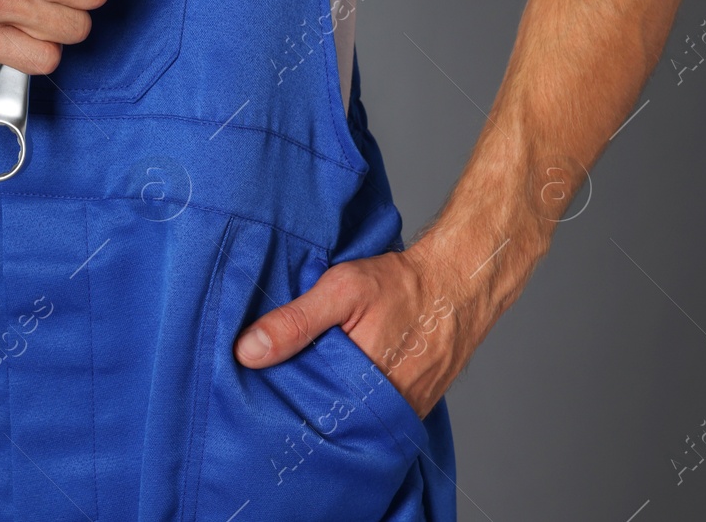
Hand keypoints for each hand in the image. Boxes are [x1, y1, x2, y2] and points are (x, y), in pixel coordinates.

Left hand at [232, 244, 484, 417]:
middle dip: (299, 407)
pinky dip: (353, 403)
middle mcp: (384, 410)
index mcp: (361, 386)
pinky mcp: (412, 409)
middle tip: (271, 390)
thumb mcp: (341, 290)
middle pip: (326, 421)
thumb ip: (295, 321)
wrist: (459, 285)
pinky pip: (373, 416)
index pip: (304, 412)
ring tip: (301, 387)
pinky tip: (336, 385)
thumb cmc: (402, 286)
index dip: (278, 400)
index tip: (253, 389)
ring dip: (326, 405)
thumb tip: (247, 352)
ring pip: (350, 420)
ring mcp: (401, 413)